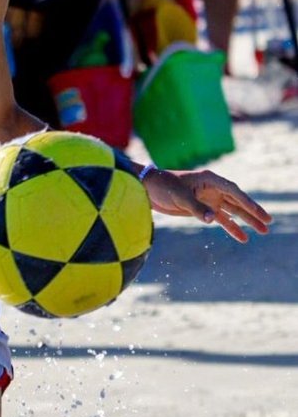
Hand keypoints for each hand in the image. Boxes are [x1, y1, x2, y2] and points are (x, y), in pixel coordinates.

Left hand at [143, 167, 271, 242]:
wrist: (148, 189)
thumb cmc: (163, 186)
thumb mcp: (180, 196)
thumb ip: (197, 208)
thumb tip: (213, 219)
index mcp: (210, 179)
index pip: (234, 191)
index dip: (247, 202)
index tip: (259, 213)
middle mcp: (213, 188)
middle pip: (238, 201)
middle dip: (253, 212)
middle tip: (268, 222)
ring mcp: (209, 199)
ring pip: (233, 211)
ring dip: (246, 221)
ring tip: (262, 231)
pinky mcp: (203, 209)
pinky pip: (221, 219)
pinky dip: (231, 228)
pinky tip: (242, 237)